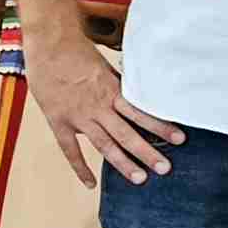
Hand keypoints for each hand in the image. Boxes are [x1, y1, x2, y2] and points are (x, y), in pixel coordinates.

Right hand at [28, 36, 180, 186]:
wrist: (48, 43)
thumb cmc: (78, 50)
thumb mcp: (106, 66)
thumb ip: (120, 85)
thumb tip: (140, 94)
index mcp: (113, 90)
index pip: (142, 113)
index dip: (161, 126)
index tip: (180, 139)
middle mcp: (98, 106)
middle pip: (127, 133)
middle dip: (147, 152)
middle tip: (165, 168)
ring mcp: (78, 116)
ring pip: (104, 144)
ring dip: (123, 163)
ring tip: (140, 179)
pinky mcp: (58, 121)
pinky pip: (70, 149)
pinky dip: (80, 167)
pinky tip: (91, 183)